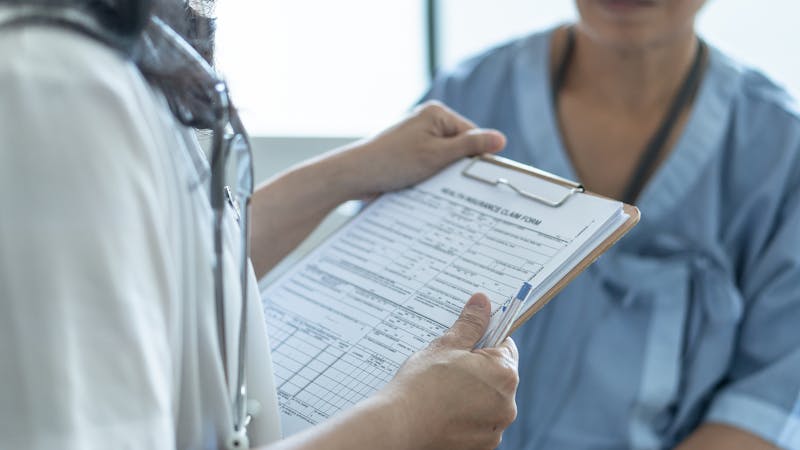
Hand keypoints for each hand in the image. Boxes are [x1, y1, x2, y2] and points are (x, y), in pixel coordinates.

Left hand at [338, 101, 505, 198]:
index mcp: (436, 113)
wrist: (354, 175)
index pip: (472, 134)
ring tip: (434, 186)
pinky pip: (428, 164)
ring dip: (442, 174)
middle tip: (455, 185)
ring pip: (443, 158)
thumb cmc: (392, 162)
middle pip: (458, 146)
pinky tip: (424, 188)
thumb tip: (500, 139)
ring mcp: (415, 136)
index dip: (476, 157)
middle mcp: (426, 120)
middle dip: (457, 167)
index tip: (479, 179)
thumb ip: (470, 146)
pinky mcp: (406, 152)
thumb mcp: (437, 156)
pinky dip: (429, 176)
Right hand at [379, 293, 518, 449]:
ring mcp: (495, 429)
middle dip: (476, 370)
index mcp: (504, 374)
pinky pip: (478, 424)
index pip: (505, 346)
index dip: (484, 341)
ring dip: (471, 395)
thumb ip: (470, 323)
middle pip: (497, 376)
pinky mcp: (482, 447)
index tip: (465, 345)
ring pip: (487, 401)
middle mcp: (507, 404)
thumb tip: (482, 301)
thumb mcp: (446, 345)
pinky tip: (442, 412)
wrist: (399, 426)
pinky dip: (465, 417)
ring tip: (441, 392)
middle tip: (447, 368)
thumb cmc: (421, 384)